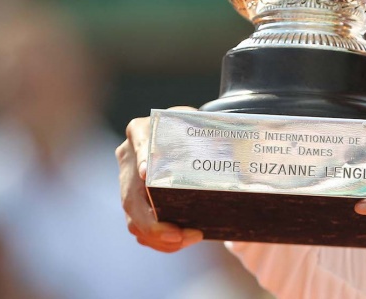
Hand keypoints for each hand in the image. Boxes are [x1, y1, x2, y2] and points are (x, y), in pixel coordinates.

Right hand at [116, 109, 203, 251]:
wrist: (180, 138)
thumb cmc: (192, 131)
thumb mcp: (198, 124)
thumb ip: (210, 131)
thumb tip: (237, 146)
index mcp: (141, 130)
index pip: (140, 142)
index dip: (142, 157)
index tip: (146, 172)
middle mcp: (128, 157)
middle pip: (131, 197)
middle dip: (153, 223)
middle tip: (178, 234)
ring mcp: (127, 182)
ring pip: (134, 220)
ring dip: (159, 236)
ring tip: (187, 239)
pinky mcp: (133, 203)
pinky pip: (141, 229)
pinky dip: (159, 240)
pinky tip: (179, 241)